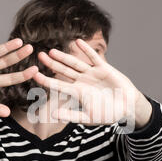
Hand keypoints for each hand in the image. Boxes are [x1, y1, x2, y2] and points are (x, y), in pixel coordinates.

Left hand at [32, 38, 150, 125]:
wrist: (127, 107)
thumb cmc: (107, 114)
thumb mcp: (88, 118)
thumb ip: (71, 116)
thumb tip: (53, 115)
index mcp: (77, 93)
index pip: (58, 85)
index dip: (46, 80)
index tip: (34, 74)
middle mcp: (81, 81)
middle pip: (63, 71)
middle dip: (51, 64)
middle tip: (39, 56)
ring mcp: (91, 74)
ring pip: (75, 63)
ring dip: (64, 57)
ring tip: (53, 51)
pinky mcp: (103, 68)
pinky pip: (93, 57)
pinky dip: (86, 50)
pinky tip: (77, 42)